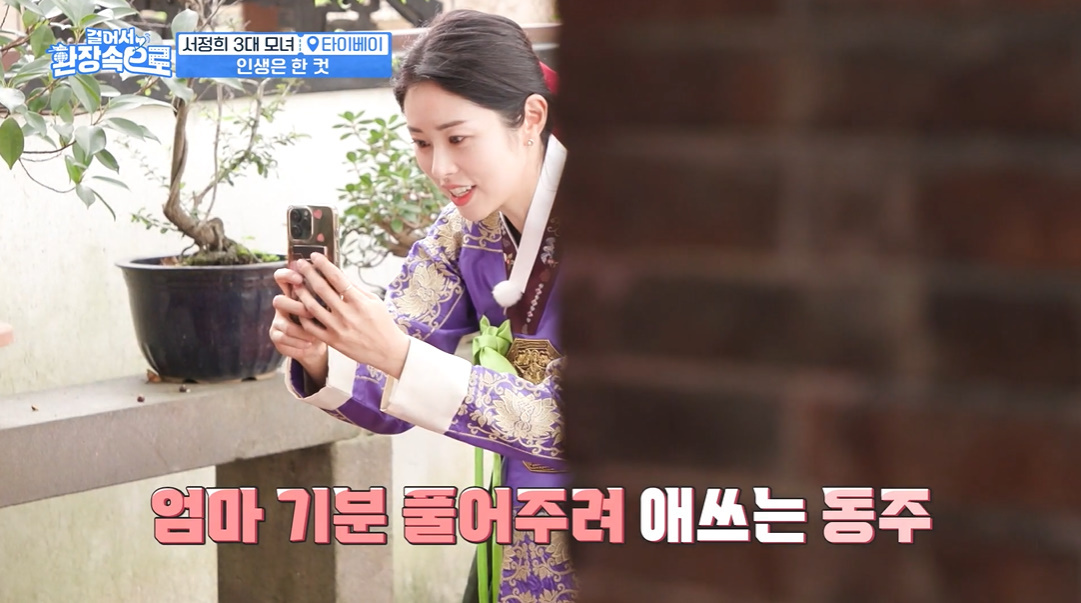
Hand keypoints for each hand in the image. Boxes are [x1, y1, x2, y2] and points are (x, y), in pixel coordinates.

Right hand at [269, 265, 327, 382]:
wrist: (314, 341)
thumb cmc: (325, 317)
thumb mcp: (327, 302)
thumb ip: (329, 291)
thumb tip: (342, 279)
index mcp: (293, 292)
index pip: (282, 277)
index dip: (287, 276)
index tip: (300, 278)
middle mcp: (283, 305)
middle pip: (278, 301)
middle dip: (295, 307)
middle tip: (310, 313)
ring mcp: (278, 321)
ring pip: (283, 324)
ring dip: (300, 330)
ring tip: (314, 335)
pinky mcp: (277, 336)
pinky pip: (283, 339)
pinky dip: (298, 342)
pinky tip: (310, 343)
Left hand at [292, 253, 410, 378]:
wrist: (387, 351)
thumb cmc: (383, 324)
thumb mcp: (375, 302)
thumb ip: (357, 288)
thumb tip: (340, 274)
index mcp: (360, 302)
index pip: (338, 278)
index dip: (324, 265)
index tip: (315, 256)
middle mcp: (347, 314)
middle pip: (322, 289)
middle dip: (309, 273)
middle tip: (300, 264)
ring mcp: (338, 329)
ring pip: (312, 307)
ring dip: (302, 293)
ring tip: (296, 284)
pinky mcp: (332, 341)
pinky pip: (311, 327)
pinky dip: (303, 316)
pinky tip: (300, 307)